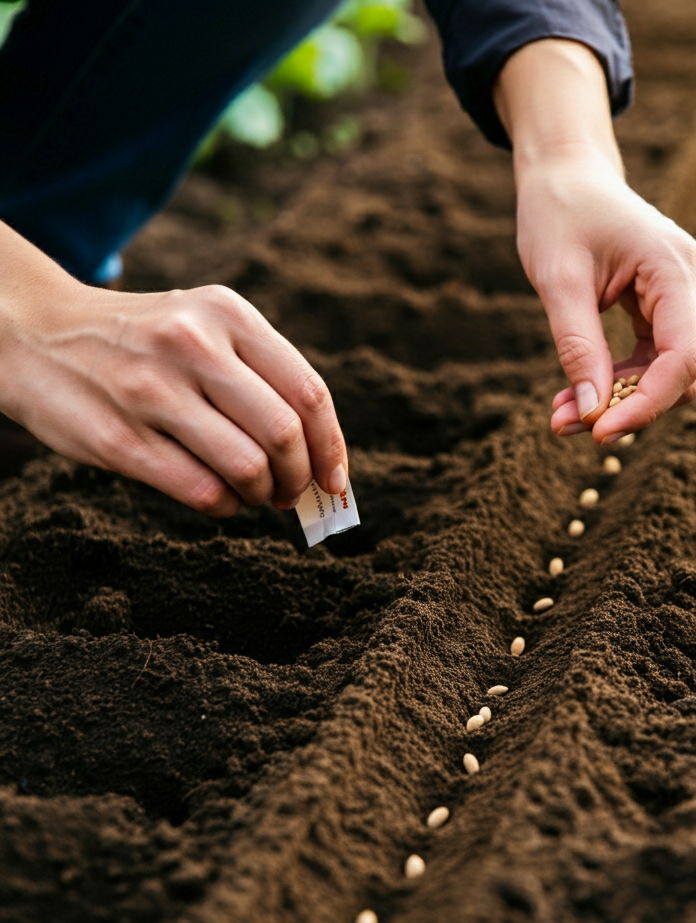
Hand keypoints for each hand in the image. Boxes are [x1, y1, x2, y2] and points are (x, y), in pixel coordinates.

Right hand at [0, 222, 346, 516]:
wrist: (33, 332)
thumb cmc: (142, 343)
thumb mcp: (203, 328)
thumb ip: (259, 377)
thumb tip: (319, 457)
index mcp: (227, 313)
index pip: (309, 392)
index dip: (331, 446)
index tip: (335, 479)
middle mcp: (193, 344)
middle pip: (284, 433)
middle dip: (299, 477)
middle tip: (291, 493)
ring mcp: (152, 390)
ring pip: (247, 467)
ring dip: (262, 495)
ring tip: (254, 494)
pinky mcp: (118, 437)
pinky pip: (201, 491)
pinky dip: (225, 507)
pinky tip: (221, 499)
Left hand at [517, 151, 695, 442]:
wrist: (569, 178)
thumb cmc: (560, 215)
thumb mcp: (558, 281)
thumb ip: (577, 347)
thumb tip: (591, 413)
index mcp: (677, 267)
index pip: (683, 358)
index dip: (645, 405)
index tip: (597, 433)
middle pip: (681, 374)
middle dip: (625, 407)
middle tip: (560, 423)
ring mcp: (693, 297)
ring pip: (669, 375)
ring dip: (619, 400)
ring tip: (561, 412)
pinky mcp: (675, 310)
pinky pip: (656, 363)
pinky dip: (619, 383)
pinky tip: (578, 392)